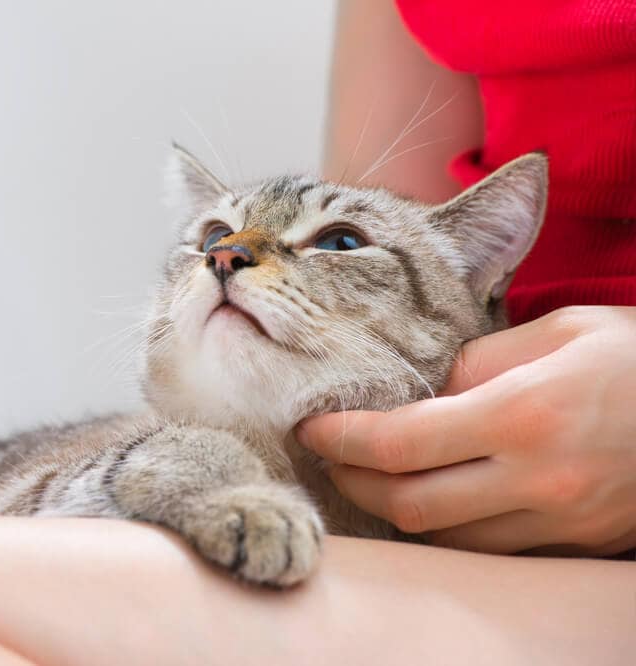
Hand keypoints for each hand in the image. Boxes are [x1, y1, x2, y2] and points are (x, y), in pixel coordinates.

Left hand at [296, 306, 635, 555]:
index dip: (342, 439)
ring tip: (366, 477)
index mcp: (524, 415)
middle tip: (327, 456)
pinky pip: (488, 550)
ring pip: (444, 537)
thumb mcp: (557, 333)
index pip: (401, 442)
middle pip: (410, 504)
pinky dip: (445, 527)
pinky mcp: (574, 545)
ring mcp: (559, 522)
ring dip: (393, 510)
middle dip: (353, 483)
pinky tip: (426, 497)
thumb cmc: (635, 358)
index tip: (310, 427)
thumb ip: (477, 362)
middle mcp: (537, 479)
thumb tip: (418, 391)